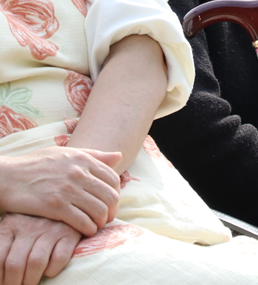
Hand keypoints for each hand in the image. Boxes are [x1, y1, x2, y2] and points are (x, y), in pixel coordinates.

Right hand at [0, 147, 120, 235]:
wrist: (6, 177)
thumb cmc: (35, 165)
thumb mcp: (64, 153)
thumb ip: (93, 155)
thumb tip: (119, 156)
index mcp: (82, 159)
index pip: (113, 179)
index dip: (116, 193)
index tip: (110, 203)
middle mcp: (78, 173)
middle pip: (110, 196)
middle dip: (112, 210)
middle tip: (106, 218)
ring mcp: (67, 189)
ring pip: (99, 210)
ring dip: (101, 222)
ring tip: (96, 225)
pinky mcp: (55, 206)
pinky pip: (82, 221)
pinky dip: (88, 228)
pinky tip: (86, 231)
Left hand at [0, 213, 81, 284]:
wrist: (66, 205)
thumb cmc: (34, 224)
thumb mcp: (14, 228)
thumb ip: (5, 245)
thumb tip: (1, 273)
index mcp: (11, 224)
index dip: (0, 277)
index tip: (4, 284)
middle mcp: (30, 226)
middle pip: (15, 264)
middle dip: (14, 283)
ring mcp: (51, 228)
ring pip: (35, 263)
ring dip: (31, 280)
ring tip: (31, 283)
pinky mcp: (70, 233)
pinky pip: (59, 258)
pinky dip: (52, 271)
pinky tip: (49, 271)